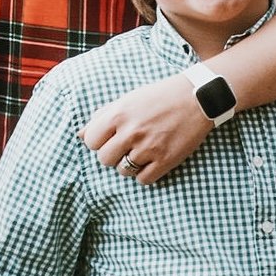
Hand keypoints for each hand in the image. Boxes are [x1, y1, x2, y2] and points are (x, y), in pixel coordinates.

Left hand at [83, 72, 211, 185]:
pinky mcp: (166, 160)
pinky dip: (145, 173)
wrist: (196, 97)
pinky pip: (143, 180)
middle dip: (112, 155)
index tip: (109, 138)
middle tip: (125, 146)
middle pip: (104, 159)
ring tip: (140, 151)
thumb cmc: (158, 96)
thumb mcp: (127, 100)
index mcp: (118, 114)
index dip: (98, 141)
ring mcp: (149, 147)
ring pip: (123, 171)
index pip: (90, 141)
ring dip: (129, 164)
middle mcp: (131, 131)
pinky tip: (152, 160)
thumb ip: (102, 116)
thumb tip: (79, 134)